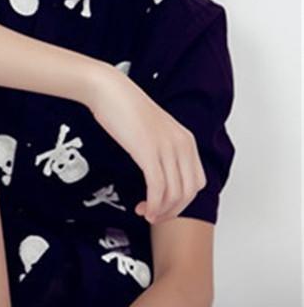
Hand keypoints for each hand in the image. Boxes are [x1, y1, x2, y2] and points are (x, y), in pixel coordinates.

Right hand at [87, 65, 206, 224]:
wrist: (109, 90)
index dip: (182, 201)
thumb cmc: (125, 108)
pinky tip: (143, 207)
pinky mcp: (149, 152)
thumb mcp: (154, 129)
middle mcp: (182, 144)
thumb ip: (163, 148)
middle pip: (189, 192)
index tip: (163, 205)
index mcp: (187, 140)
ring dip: (161, 211)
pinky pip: (158, 188)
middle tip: (154, 215)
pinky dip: (153, 205)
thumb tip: (160, 173)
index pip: (197, 182)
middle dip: (173, 211)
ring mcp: (166, 148)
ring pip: (175, 194)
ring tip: (146, 213)